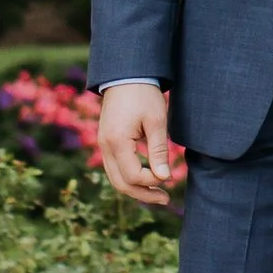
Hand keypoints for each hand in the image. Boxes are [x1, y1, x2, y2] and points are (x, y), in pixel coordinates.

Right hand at [97, 82, 179, 208]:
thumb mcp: (156, 121)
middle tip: (166, 199)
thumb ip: (158, 151)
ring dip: (136, 188)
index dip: (152, 182)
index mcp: (117, 141)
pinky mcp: (106, 141)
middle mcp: (105, 146)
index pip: (133, 176)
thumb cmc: (144, 94)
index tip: (170, 177)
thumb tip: (164, 178)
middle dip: (143, 194)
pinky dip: (129, 177)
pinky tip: (146, 177)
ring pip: (115, 178)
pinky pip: (114, 167)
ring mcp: (103, 144)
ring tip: (158, 193)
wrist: (126, 74)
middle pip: (121, 183)